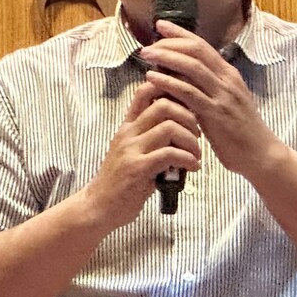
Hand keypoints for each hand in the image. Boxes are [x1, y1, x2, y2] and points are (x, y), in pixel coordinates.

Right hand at [80, 79, 202, 231]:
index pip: (146, 90)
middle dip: (189, 117)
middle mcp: (128, 133)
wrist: (99, 207)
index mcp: (128, 126)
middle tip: (197, 134)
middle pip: (164, 104)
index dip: (171, 89)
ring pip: (169, 127)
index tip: (188, 105)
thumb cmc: (121, 181)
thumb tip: (181, 125)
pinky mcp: (137, 169)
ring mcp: (131, 150)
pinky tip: (193, 167)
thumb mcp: (132, 151)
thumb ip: (151, 137)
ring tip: (196, 154)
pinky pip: (169, 154)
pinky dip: (188, 159)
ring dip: (191, 140)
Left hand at [137, 23, 280, 178]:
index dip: (180, 33)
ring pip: (192, 67)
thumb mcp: (226, 101)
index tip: (160, 25)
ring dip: (167, 57)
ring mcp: (223, 96)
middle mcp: (228, 80)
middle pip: (197, 51)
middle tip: (149, 43)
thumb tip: (183, 74)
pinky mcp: (216, 114)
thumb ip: (209, 87)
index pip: (203, 45)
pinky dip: (169, 82)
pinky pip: (189, 93)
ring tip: (147, 54)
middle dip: (170, 42)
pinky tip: (153, 78)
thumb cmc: (240, 131)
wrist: (261, 155)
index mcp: (229, 75)